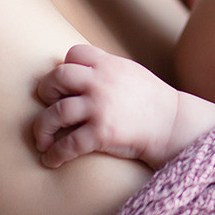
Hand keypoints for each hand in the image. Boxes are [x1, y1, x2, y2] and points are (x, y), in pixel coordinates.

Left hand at [33, 44, 178, 168]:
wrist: (172, 124)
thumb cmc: (151, 100)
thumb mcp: (130, 72)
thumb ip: (105, 67)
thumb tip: (80, 67)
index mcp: (108, 65)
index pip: (73, 54)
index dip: (64, 67)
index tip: (63, 84)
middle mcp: (101, 83)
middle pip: (57, 78)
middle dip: (45, 92)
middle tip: (48, 106)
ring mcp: (100, 107)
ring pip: (56, 113)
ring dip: (42, 128)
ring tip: (42, 140)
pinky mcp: (102, 133)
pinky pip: (68, 144)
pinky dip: (55, 154)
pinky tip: (52, 160)